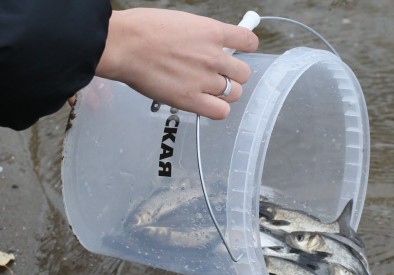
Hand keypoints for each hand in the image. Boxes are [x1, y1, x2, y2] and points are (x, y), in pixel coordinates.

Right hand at [95, 9, 258, 119]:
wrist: (124, 44)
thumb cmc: (142, 30)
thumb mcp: (181, 22)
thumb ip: (200, 36)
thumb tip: (206, 45)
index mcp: (212, 32)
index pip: (248, 41)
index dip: (246, 49)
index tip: (239, 52)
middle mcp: (213, 57)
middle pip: (244, 74)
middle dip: (233, 75)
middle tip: (218, 76)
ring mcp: (204, 80)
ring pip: (235, 94)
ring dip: (226, 94)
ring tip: (209, 92)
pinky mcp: (191, 99)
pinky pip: (221, 112)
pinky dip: (217, 110)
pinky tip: (206, 105)